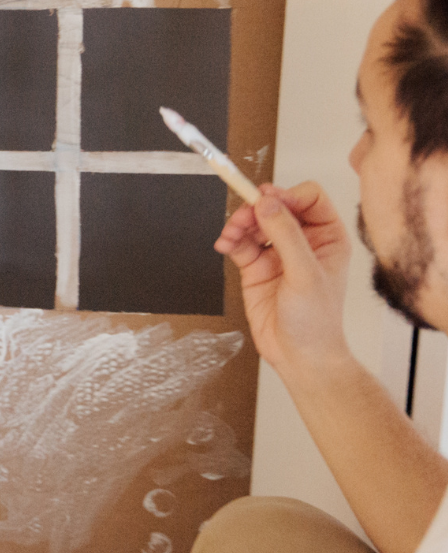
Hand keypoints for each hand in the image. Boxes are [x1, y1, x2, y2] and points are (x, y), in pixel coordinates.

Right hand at [215, 182, 351, 378]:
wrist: (299, 357)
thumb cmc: (317, 323)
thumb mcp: (305, 274)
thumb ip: (286, 235)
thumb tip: (268, 202)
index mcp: (327, 237)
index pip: (308, 197)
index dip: (287, 195)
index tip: (268, 201)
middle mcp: (303, 240)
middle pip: (275, 205)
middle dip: (255, 208)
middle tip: (242, 217)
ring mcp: (277, 252)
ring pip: (254, 220)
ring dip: (238, 223)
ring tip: (230, 234)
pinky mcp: (256, 265)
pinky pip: (239, 240)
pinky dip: (229, 238)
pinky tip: (225, 244)